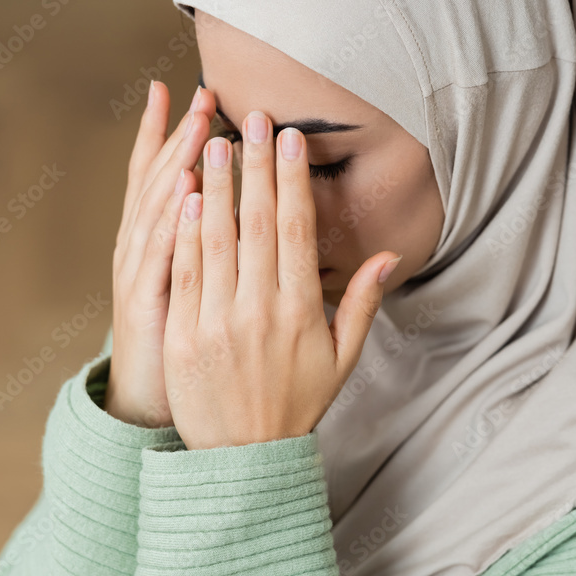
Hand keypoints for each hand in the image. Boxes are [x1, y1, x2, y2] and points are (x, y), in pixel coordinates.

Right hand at [104, 81, 216, 427]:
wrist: (147, 400)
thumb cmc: (185, 345)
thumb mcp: (193, 291)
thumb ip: (214, 249)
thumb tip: (236, 209)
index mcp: (159, 245)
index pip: (166, 179)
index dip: (178, 137)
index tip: (199, 95)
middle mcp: (143, 251)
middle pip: (160, 183)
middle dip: (182, 137)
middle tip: (203, 94)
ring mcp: (141, 276)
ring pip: (158, 211)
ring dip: (177, 166)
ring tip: (198, 126)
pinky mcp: (146, 305)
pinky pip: (160, 258)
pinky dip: (172, 223)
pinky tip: (187, 191)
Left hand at [163, 111, 402, 449]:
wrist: (244, 457)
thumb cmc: (295, 406)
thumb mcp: (341, 361)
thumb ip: (361, 305)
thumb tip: (390, 256)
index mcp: (301, 312)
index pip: (296, 230)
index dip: (292, 179)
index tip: (287, 138)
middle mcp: (261, 310)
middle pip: (258, 223)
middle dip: (255, 165)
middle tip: (251, 117)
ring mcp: (219, 322)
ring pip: (217, 240)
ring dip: (216, 186)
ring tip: (213, 140)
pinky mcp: (184, 335)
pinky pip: (185, 273)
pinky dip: (185, 232)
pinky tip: (185, 196)